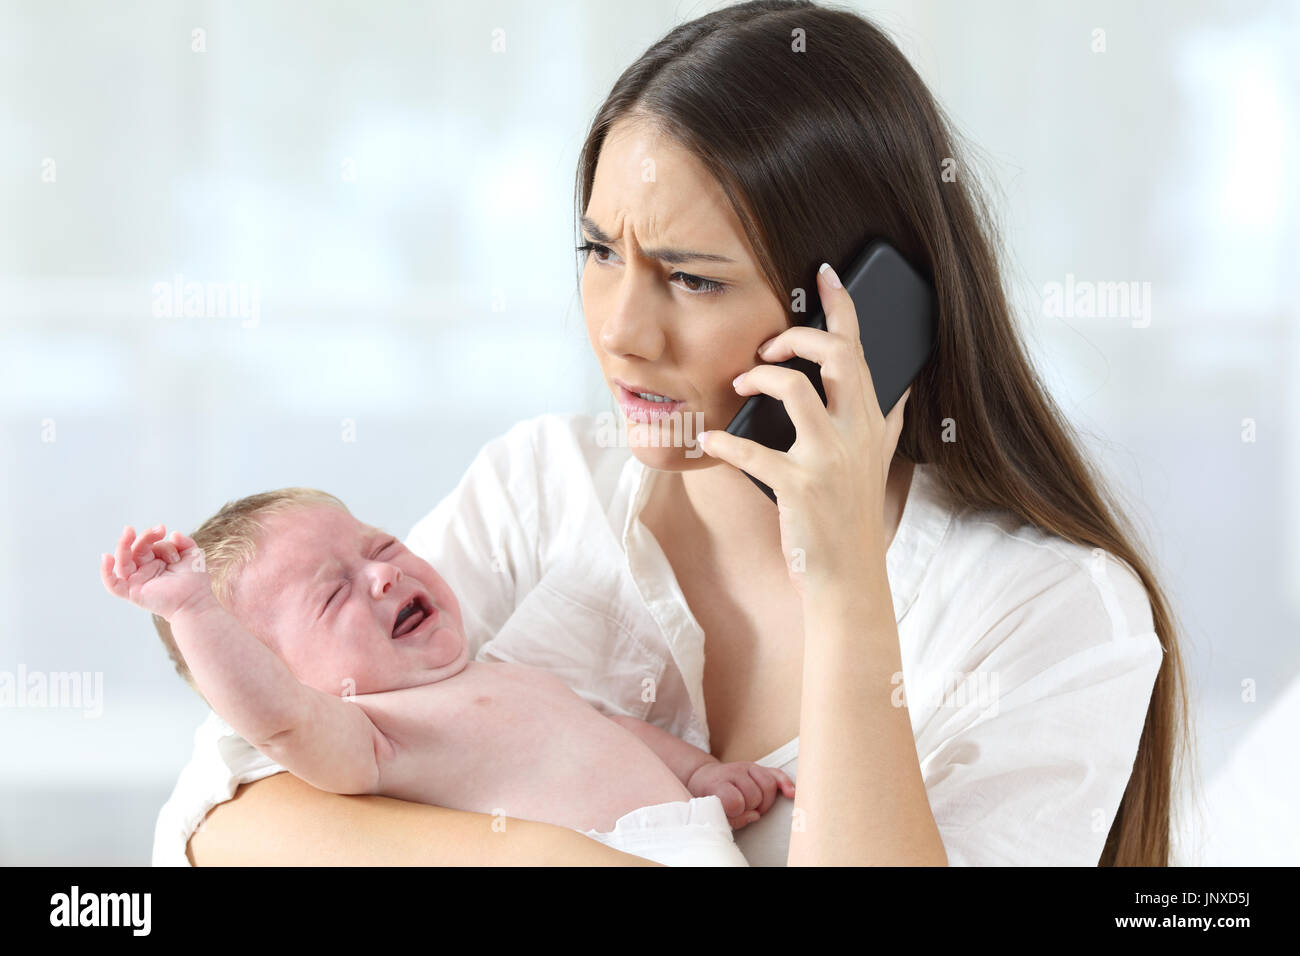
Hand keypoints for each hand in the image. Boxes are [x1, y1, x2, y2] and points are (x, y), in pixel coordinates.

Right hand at [100, 524, 215, 620]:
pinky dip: (106, 572)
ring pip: (122, 563)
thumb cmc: (194, 580)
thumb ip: (184, 542)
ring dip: (122, 546)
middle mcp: (143, 569)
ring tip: (128, 532)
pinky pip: (113, 584)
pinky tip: (106, 558)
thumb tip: (173, 533)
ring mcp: (137, 580)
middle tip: (158, 529)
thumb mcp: (192, 555)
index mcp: (154, 560)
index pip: (146, 544)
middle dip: (143, 537)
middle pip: (134, 550)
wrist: (195, 601)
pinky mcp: (132, 593)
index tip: (163, 529)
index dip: (152, 535)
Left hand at [687, 760, 795, 829]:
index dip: (737, 813)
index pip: (734, 801)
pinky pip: (776, 773)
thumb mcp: (712, 811)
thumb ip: (732, 818)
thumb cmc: (710, 798)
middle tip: (744, 811)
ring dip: (766, 801)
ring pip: (768, 784)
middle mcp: (733, 772)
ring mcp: (747, 767)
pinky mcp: (757, 767)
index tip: (733, 815)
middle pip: (754, 794)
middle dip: (752, 808)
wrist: (705, 777)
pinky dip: (785, 783)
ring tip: (757, 807)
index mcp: (718, 784)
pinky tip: (790, 793)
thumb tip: (756, 816)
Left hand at [697, 262, 909, 597]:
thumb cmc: (852, 518)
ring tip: (740, 386)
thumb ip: (889, 424)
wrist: (848, 578)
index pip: (860, 351)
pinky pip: (752, 451)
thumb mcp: (880, 465)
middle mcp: (855, 435)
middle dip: (797, 336)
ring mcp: (828, 461)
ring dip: (759, 379)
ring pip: (795, 390)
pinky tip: (710, 440)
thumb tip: (903, 392)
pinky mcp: (799, 488)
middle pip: (836, 356)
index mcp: (871, 423)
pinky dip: (724, 442)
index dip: (842, 306)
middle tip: (767, 347)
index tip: (824, 272)